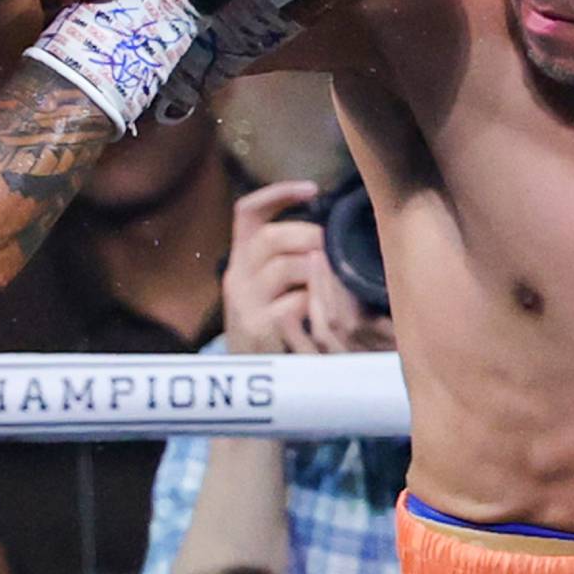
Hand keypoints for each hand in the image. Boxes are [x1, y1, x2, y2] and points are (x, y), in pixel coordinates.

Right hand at [221, 180, 394, 355]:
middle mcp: (237, 276)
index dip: (277, 194)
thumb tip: (330, 233)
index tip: (312, 190)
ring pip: (282, 266)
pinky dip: (314, 301)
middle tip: (333, 247)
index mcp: (242, 259)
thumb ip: (290, 260)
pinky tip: (324, 307)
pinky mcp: (258, 328)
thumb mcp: (272, 289)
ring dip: (317, 268)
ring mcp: (244, 303)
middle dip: (308, 235)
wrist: (248, 383)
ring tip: (336, 277)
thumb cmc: (273, 330)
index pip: (247, 212)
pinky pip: (292, 303)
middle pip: (268, 236)